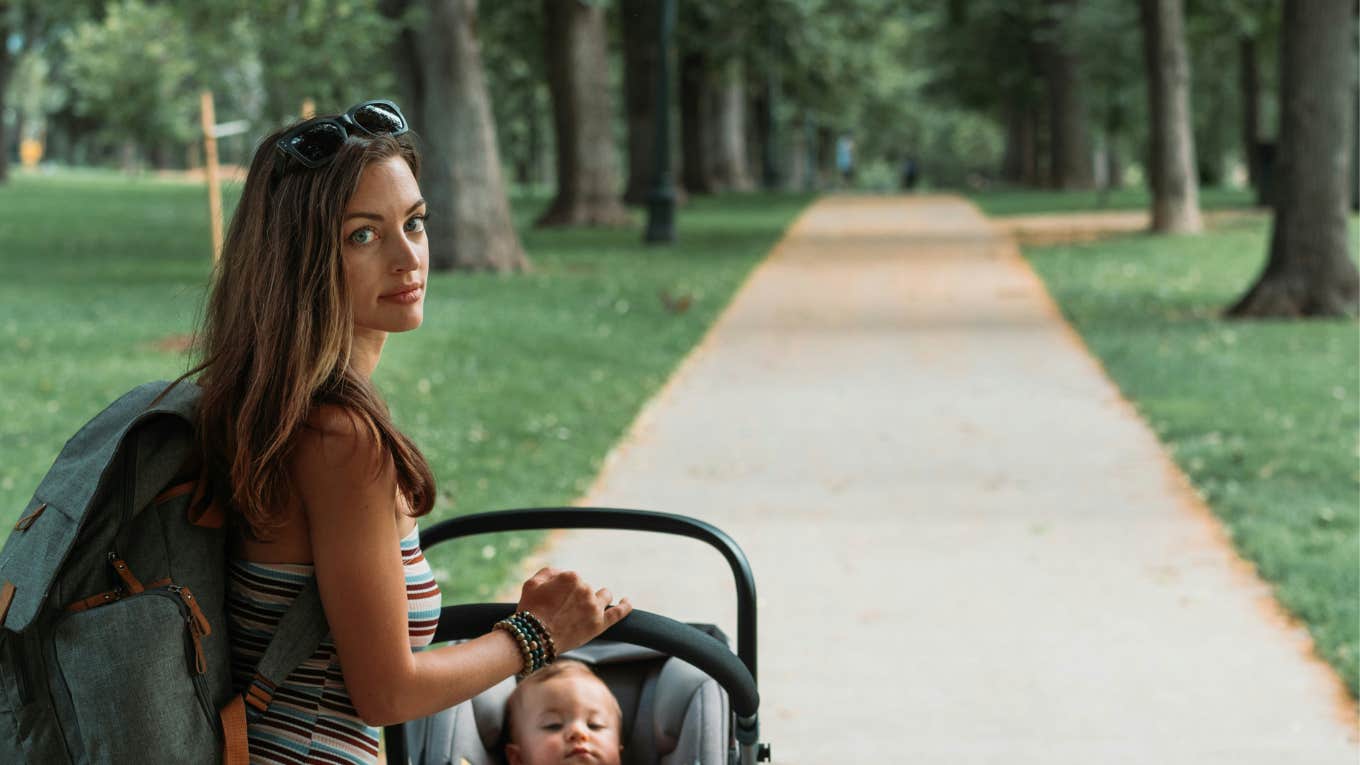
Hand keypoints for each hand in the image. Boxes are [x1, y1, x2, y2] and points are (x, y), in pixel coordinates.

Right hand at [514, 567, 631, 652]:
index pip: (573, 579)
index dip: (562, 590)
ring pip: (604, 596)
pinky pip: (619, 612)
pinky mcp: (599, 624)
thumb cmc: (529, 611)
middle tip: (562, 611)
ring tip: (589, 607)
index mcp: (571, 577)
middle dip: (577, 596)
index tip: (554, 601)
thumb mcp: (532, 584)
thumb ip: (549, 573)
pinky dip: (625, 606)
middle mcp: (586, 589)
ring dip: (599, 597)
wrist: (534, 638)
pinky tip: (627, 602)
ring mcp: (594, 607)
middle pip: (586, 588)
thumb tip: (561, 574)